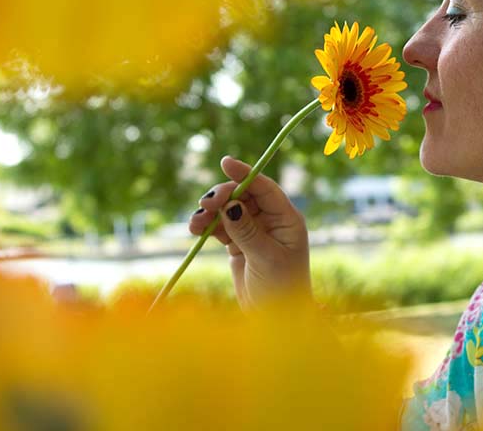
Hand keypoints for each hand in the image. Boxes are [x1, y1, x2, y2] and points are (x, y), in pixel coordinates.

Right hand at [188, 156, 310, 309]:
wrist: (277, 319)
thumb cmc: (281, 288)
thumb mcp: (265, 257)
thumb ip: (246, 230)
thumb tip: (230, 204)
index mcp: (287, 219)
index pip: (265, 188)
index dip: (246, 174)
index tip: (225, 163)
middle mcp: (272, 221)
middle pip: (243, 195)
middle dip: (222, 196)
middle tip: (204, 205)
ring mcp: (255, 231)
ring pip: (229, 210)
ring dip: (211, 212)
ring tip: (195, 224)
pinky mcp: (240, 244)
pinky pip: (221, 227)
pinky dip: (208, 226)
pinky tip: (196, 229)